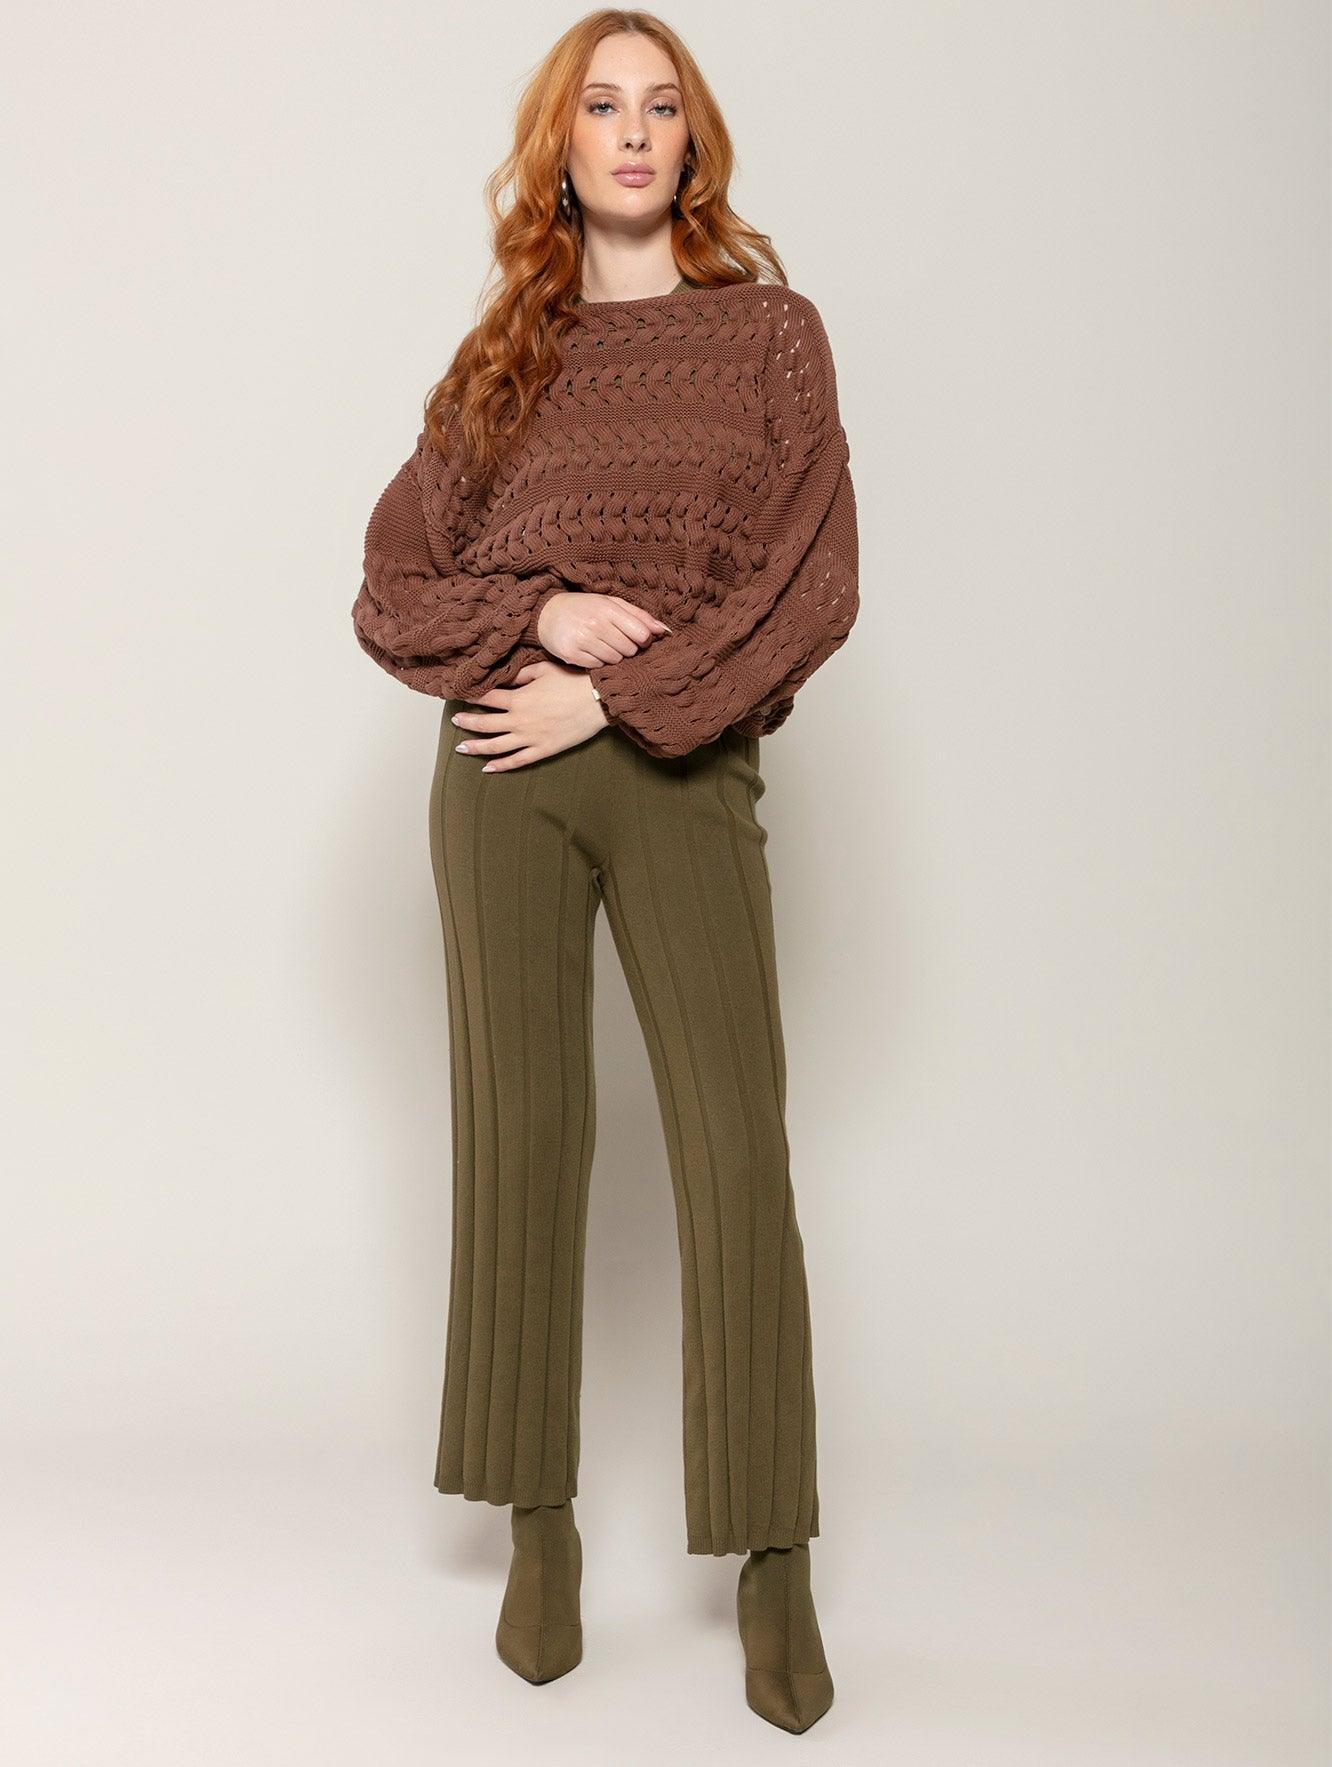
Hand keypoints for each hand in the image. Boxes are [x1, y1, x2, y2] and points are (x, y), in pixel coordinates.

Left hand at [450, 657, 612, 771]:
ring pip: (495, 746)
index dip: (470, 697)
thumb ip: (520, 674)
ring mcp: (530, 738)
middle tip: (454, 722)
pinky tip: (487, 768)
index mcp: (518, 699)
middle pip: (484, 724)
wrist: (597, 700)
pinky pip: (517, 761)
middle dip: (466, 723)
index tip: (458, 696)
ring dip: (476, 747)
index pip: (486, 698)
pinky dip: (500, 766)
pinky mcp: (543, 750)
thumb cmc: (572, 681)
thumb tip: (504, 676)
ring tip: (461, 749)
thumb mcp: (543, 670)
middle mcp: (519, 720)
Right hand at [536, 590, 670, 664]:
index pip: (641, 634)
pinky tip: (591, 651)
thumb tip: (664, 630)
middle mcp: (595, 624)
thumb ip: (639, 615)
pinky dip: (598, 661)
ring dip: (613, 655)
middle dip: (627, 648)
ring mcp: (582, 640)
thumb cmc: (585, 608)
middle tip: (615, 640)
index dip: (643, 639)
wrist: (547, 613)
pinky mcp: (571, 655)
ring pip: (615, 660)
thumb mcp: (611, 604)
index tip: (636, 637)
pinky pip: (598, 666)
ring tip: (602, 644)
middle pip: (629, 650)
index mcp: (608, 608)